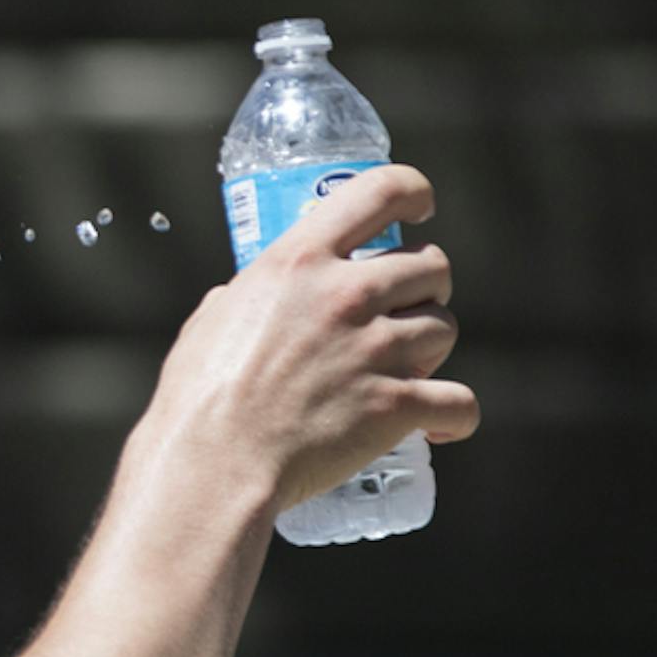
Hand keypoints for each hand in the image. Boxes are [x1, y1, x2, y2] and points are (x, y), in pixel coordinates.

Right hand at [145, 164, 480, 514]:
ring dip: (431, 348)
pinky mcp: (395, 405)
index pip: (381, 191)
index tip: (420, 208)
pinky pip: (460, 402)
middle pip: (432, 264)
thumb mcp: (210, 322)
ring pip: (445, 328)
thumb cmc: (197, 399)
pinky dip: (454, 417)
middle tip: (402, 312)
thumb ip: (244, 297)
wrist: (213, 465)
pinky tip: (437, 426)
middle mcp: (345, 295)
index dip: (413, 192)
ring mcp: (375, 350)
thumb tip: (253, 296)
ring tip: (403, 370)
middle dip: (425, 287)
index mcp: (299, 262)